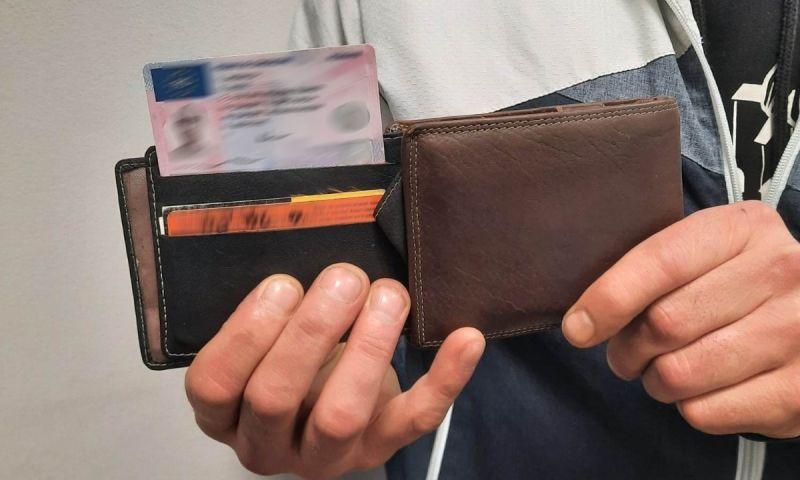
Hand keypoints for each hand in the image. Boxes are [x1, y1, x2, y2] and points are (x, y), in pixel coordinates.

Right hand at [185, 263, 484, 477]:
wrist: (322, 406)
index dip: (246, 332)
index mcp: (225, 414)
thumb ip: (270, 308)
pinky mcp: (379, 450)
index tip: (282, 284)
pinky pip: (414, 421)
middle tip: (345, 278)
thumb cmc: (286, 361)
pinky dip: (444, 378)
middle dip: (312, 330)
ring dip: (367, 347)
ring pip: (340, 416)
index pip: (214, 384)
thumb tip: (302, 234)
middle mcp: (266, 444)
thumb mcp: (263, 336)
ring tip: (387, 295)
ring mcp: (324, 455)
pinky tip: (465, 339)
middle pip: (275, 398)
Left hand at [563, 200, 799, 437]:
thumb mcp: (705, 253)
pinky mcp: (799, 392)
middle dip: (626, 348)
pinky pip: (704, 412)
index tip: (578, 328)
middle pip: (664, 323)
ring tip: (665, 370)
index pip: (662, 261)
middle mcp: (782, 273)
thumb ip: (654, 267)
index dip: (609, 298)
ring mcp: (799, 333)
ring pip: (680, 374)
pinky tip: (704, 387)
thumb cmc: (736, 284)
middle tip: (626, 354)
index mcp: (745, 228)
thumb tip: (584, 320)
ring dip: (654, 380)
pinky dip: (689, 407)